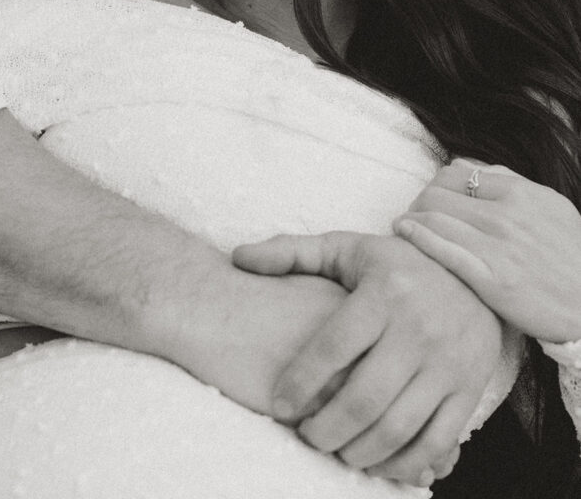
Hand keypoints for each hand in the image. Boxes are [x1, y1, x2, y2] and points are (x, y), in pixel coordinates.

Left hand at [233, 231, 502, 485]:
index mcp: (383, 292)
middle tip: (304, 435)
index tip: (278, 405)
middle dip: (326, 428)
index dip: (300, 382)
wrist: (472, 270)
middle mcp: (419, 328)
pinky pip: (435, 441)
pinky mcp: (470, 388)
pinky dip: (402, 461)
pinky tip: (374, 460)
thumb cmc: (393, 264)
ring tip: (333, 447)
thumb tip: (239, 258)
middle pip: (364, 398)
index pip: (334, 346)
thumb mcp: (345, 248)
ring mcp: (448, 362)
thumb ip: (291, 252)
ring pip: (398, 426)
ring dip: (359, 450)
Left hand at [394, 158, 580, 342]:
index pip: (457, 173)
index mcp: (521, 194)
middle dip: (418, 201)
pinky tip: (403, 232)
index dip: (437, 184)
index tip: (430, 197)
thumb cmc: (574, 257)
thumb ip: (512, 184)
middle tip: (412, 213)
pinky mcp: (493, 281)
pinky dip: (416, 236)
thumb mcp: (553, 207)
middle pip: (438, 193)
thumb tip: (470, 168)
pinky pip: (443, 250)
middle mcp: (507, 216)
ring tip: (402, 224)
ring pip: (434, 217)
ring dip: (410, 217)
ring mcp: (498, 248)